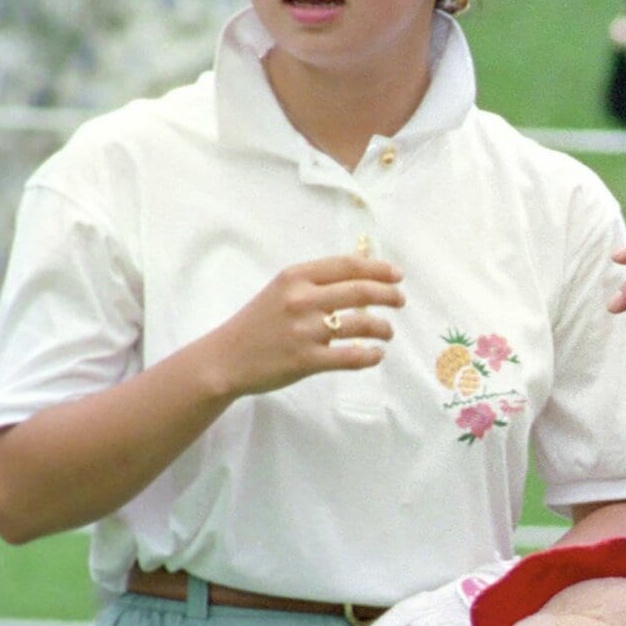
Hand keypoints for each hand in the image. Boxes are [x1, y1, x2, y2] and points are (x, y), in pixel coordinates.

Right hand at [201, 255, 403, 398]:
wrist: (225, 358)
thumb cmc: (257, 323)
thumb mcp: (281, 290)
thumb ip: (315, 281)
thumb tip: (361, 269)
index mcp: (295, 277)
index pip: (347, 266)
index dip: (378, 269)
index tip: (397, 275)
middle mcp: (302, 300)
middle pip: (360, 291)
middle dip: (389, 295)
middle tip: (400, 301)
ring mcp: (305, 331)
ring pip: (361, 324)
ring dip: (383, 328)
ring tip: (387, 331)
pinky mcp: (307, 360)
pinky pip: (352, 356)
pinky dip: (371, 356)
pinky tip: (376, 355)